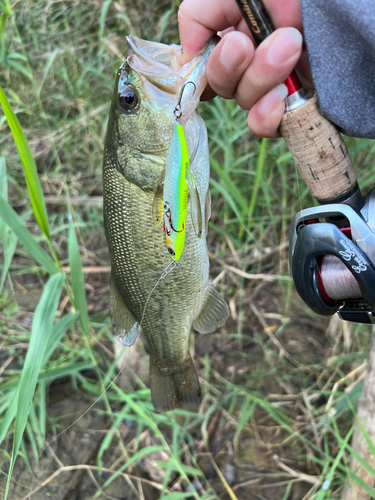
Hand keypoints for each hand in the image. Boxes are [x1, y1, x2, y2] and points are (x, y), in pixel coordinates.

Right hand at [178, 0, 307, 136]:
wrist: (337, 6)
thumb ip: (198, 15)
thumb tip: (186, 55)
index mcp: (232, 34)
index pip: (199, 65)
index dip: (198, 69)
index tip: (208, 57)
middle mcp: (247, 62)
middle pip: (218, 86)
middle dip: (233, 67)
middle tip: (255, 41)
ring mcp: (269, 85)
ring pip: (243, 103)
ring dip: (260, 78)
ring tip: (290, 46)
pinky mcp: (291, 106)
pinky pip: (265, 127)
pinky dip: (267, 116)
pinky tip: (282, 96)